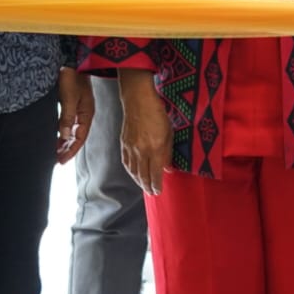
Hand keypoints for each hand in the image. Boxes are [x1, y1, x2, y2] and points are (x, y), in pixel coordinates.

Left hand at [56, 68, 93, 163]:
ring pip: (71, 130)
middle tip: (56, 160)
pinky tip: (55, 136)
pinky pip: (67, 123)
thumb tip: (64, 137)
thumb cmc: (71, 78)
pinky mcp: (70, 105)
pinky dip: (61, 131)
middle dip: (67, 149)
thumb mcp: (69, 99)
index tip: (61, 160)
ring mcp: (77, 109)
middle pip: (76, 136)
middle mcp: (83, 114)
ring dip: (64, 142)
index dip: (71, 150)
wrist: (71, 61)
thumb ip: (67, 118)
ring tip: (54, 152)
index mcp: (86, 113)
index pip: (80, 137)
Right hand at [118, 69, 173, 195]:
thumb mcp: (169, 132)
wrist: (138, 100)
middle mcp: (141, 151)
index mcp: (155, 148)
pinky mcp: (123, 143)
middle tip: (152, 194)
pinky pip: (126, 162)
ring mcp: (130, 148)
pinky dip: (130, 171)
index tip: (158, 192)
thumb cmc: (157, 113)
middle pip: (143, 175)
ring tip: (144, 187)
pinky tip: (133, 174)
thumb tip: (167, 168)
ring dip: (138, 181)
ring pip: (133, 171)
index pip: (155, 173)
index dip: (157, 184)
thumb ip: (168, 152)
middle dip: (148, 186)